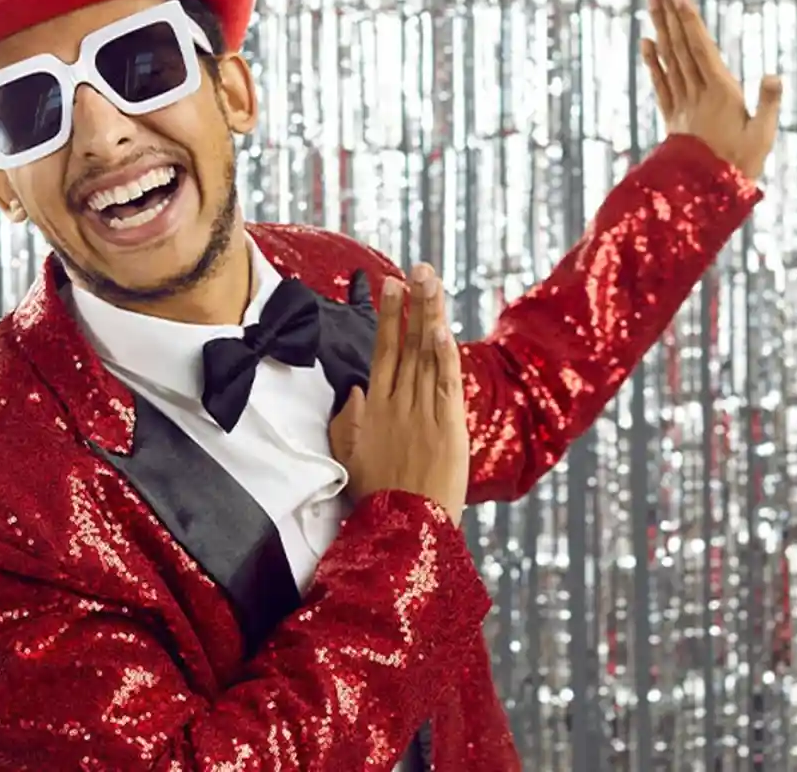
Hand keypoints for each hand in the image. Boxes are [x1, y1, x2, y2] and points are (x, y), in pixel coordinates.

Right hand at [329, 264, 468, 525]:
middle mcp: (398, 404)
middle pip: (406, 344)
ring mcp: (423, 413)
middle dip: (412, 304)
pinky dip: (444, 354)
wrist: (405, 528)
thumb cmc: (377, 497)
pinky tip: (442, 328)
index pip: (383, 352)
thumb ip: (348, 421)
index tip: (391, 286)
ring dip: (430, 316)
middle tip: (418, 269)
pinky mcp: (448, 427)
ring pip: (426, 356)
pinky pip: (445, 383)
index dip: (389, 317)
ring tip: (432, 282)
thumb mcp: (350, 457)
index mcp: (375, 409)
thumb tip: (354, 390)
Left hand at [641, 0, 781, 179]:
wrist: (704, 193)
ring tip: (652, 2)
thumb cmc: (740, 164)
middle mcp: (696, 92)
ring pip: (669, 58)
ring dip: (661, 28)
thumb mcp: (763, 135)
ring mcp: (682, 102)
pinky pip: (661, 83)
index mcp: (720, 92)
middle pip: (680, 46)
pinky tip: (647, 42)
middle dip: (670, 14)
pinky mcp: (673, 114)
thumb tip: (772, 74)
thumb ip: (768, 103)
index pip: (700, 49)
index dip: (688, 21)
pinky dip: (653, 61)